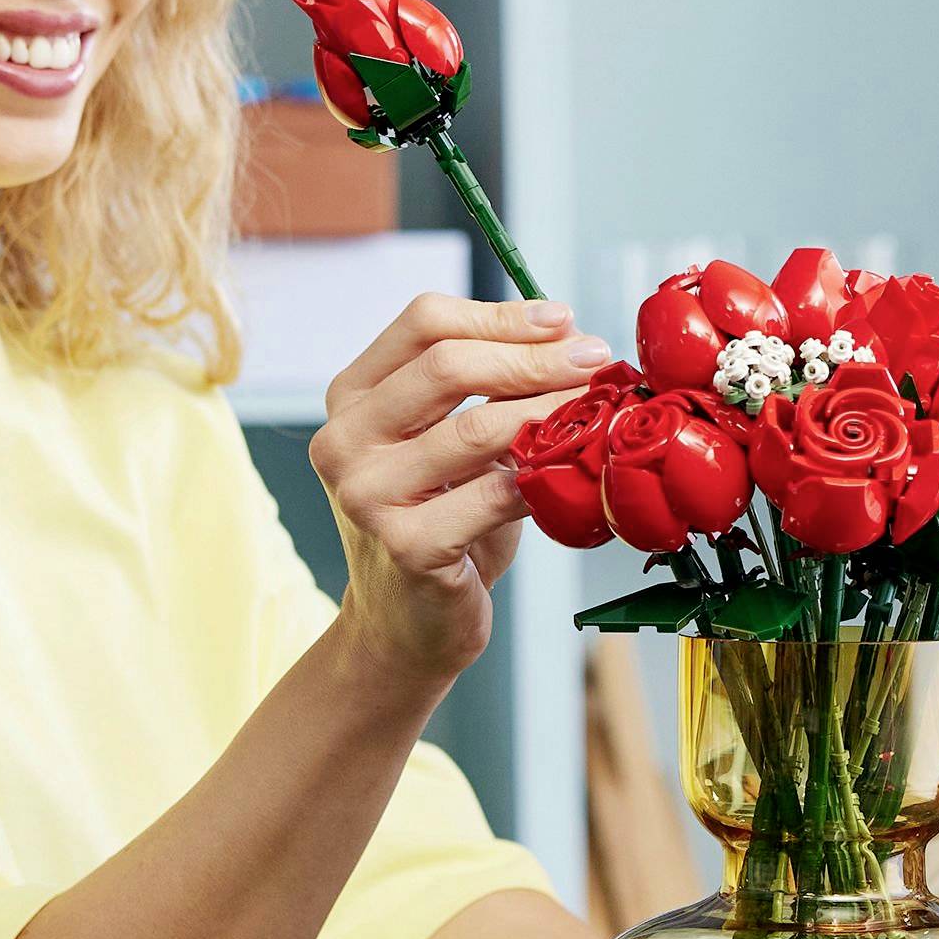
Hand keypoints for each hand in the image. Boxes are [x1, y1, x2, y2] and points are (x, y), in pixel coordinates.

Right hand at [310, 293, 610, 686]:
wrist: (408, 623)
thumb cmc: (442, 518)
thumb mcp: (451, 440)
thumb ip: (489, 385)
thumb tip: (568, 331)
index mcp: (352, 397)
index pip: (423, 322)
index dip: (500, 314)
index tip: (563, 319)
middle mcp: (344, 440)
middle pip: (446, 366)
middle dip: (533, 357)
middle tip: (592, 359)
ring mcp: (367, 495)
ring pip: (474, 428)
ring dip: (548, 411)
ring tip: (594, 406)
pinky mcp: (405, 546)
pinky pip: (492, 495)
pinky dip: (540, 477)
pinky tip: (570, 469)